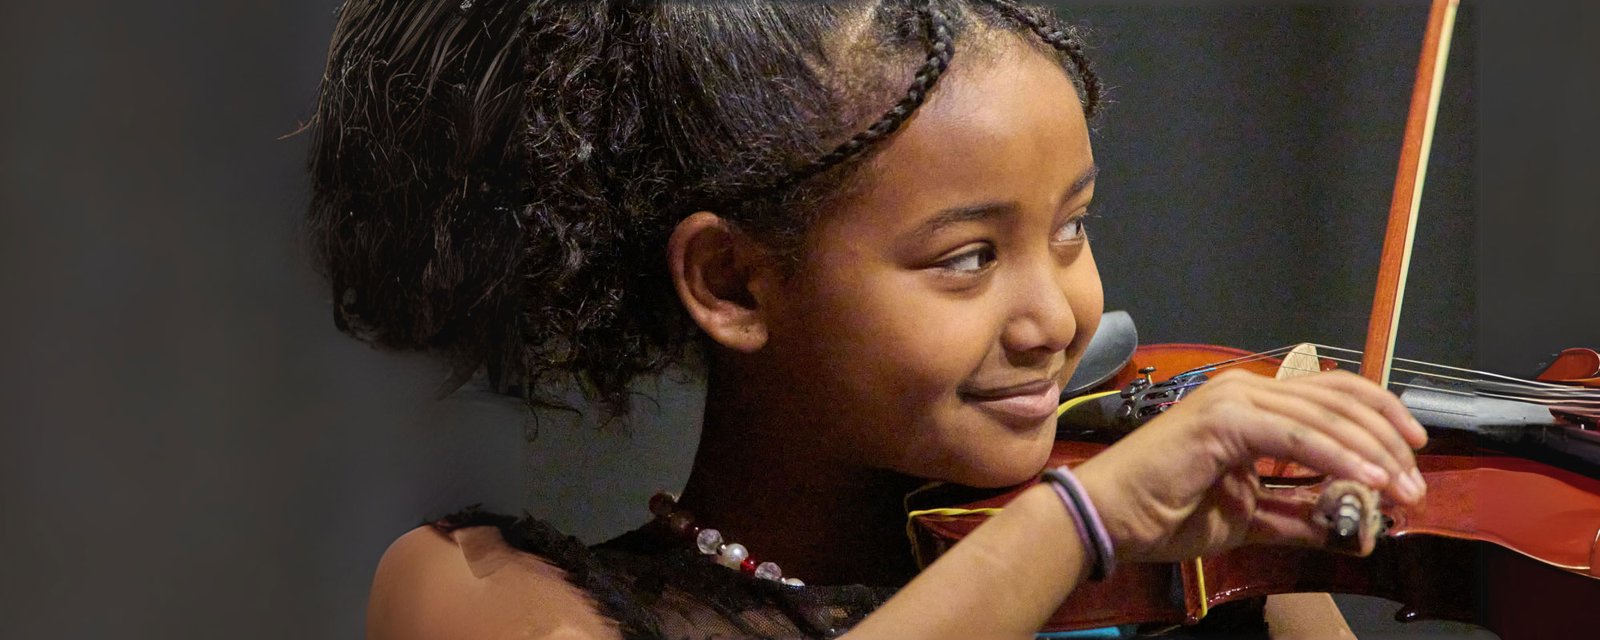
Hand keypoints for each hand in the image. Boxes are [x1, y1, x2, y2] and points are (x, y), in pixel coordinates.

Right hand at [1072, 369, 1428, 562]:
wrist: (1112, 518)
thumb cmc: (1163, 512)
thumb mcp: (1250, 516)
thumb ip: (1299, 512)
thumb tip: (1354, 524)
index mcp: (1249, 403)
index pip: (1331, 393)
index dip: (1379, 417)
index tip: (1411, 455)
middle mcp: (1243, 389)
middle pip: (1339, 398)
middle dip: (1386, 441)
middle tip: (1414, 484)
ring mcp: (1233, 398)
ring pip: (1325, 415)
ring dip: (1371, 454)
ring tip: (1400, 489)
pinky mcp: (1225, 419)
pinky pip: (1297, 437)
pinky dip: (1337, 458)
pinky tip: (1366, 480)